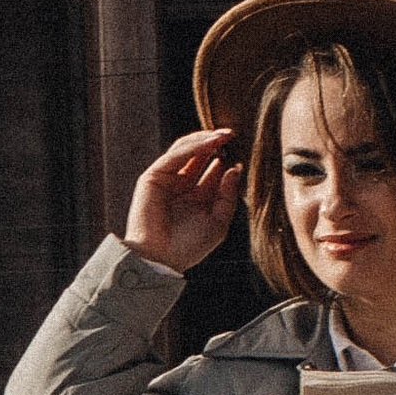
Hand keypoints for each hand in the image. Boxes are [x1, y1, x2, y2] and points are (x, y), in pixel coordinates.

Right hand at [123, 127, 243, 274]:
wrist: (161, 259)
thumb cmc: (189, 247)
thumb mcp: (218, 222)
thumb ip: (227, 196)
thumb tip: (236, 169)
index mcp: (197, 197)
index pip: (213, 171)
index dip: (227, 159)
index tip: (242, 151)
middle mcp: (182, 186)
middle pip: (199, 156)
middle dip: (215, 144)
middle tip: (232, 135)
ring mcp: (167, 180)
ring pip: (186, 151)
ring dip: (204, 140)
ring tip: (223, 135)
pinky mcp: (153, 177)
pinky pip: (175, 156)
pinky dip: (192, 147)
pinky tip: (209, 142)